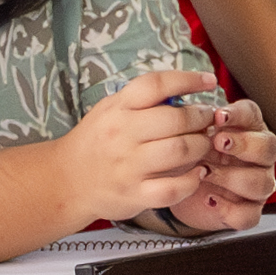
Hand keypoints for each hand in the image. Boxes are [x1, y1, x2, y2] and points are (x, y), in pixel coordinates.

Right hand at [52, 64, 228, 229]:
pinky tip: (199, 173)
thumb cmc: (96, 141)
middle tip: (209, 120)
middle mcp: (122, 134)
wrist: (67, 179)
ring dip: (202, 146)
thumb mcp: (110, 109)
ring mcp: (129, 166)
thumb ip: (142, 100)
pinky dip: (193, 180)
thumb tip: (185, 93)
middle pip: (176, 119)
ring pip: (180, 151)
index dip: (188, 79)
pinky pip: (174, 188)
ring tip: (204, 143)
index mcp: (117, 108)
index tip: (209, 81)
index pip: (156, 85)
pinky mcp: (135, 194)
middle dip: (202, 118)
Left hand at [164, 97, 275, 232]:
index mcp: (246, 130)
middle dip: (244, 144)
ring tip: (205, 173)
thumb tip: (180, 106)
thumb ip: (192, 120)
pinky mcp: (247, 212)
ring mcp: (256, 185)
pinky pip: (249, 214)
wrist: (179, 188)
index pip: (253, 116)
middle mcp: (258, 157)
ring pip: (262, 183)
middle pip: (269, 147)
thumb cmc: (189, 155)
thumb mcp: (187, 134)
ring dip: (233, 177)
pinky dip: (230, 209)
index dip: (239, 115)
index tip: (218, 115)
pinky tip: (209, 200)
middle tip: (218, 142)